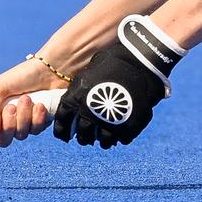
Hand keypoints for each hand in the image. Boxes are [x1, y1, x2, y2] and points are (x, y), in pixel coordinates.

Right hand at [0, 57, 64, 146]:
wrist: (50, 70)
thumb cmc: (21, 76)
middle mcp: (6, 121)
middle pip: (2, 141)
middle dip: (8, 125)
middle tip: (12, 107)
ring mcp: (23, 124)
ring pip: (20, 135)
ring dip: (24, 117)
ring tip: (27, 98)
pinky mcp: (39, 123)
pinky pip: (35, 131)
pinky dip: (37, 118)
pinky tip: (40, 105)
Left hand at [53, 15, 185, 148]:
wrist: (139, 61)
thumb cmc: (113, 63)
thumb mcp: (88, 74)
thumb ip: (79, 92)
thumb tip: (74, 106)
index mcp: (76, 99)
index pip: (62, 122)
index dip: (62, 131)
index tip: (65, 135)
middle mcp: (89, 113)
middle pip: (83, 134)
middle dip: (84, 137)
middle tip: (87, 137)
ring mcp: (109, 122)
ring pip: (102, 140)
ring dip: (102, 140)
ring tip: (105, 138)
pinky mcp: (127, 127)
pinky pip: (120, 139)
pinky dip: (119, 137)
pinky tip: (120, 132)